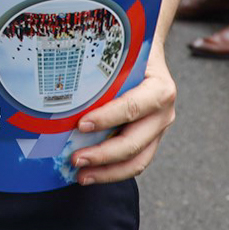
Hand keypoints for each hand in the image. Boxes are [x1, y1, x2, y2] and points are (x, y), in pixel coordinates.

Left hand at [69, 47, 177, 184]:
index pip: (132, 108)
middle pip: (135, 142)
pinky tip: (92, 173)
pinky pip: (135, 162)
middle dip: (103, 155)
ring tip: (81, 176)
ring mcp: (159, 130)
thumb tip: (64, 86)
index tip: (80, 125)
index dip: (107, 119)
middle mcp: (164, 113)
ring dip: (107, 172)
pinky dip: (113, 171)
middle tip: (75, 160)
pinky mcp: (151, 140)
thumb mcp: (123, 56)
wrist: (150, 55)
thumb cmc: (131, 53)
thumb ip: (105, 71)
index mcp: (160, 89)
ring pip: (138, 160)